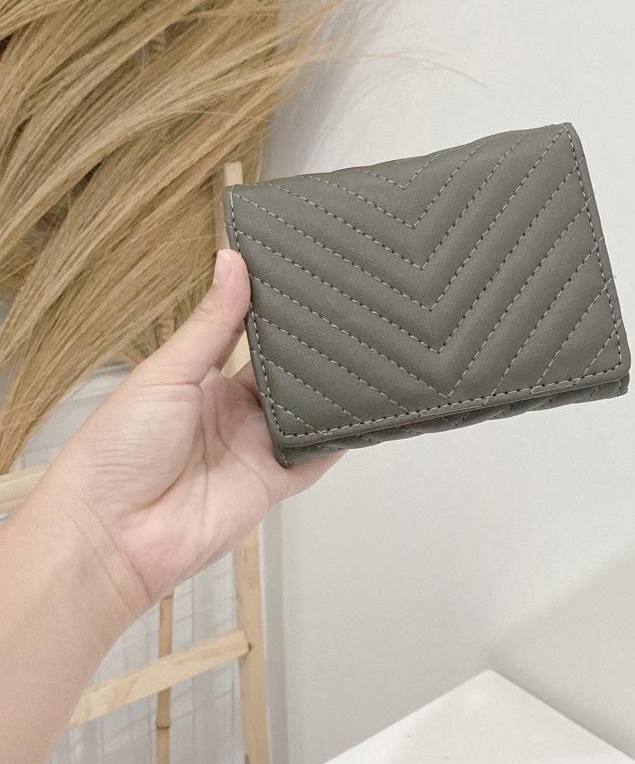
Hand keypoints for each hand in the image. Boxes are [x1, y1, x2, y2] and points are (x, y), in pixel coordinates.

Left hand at [36, 249, 340, 619]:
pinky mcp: (274, 481)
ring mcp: (256, 447)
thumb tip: (231, 260)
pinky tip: (361, 413)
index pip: (251, 337)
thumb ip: (211, 323)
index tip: (308, 281)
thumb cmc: (119, 447)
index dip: (277, 314)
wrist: (112, 533)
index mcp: (203, 379)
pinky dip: (336, 439)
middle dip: (310, 351)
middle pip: (284, 374)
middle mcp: (235, 411)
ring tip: (362, 353)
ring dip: (327, 392)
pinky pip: (314, 457)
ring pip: (305, 412)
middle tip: (347, 313)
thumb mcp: (166, 372)